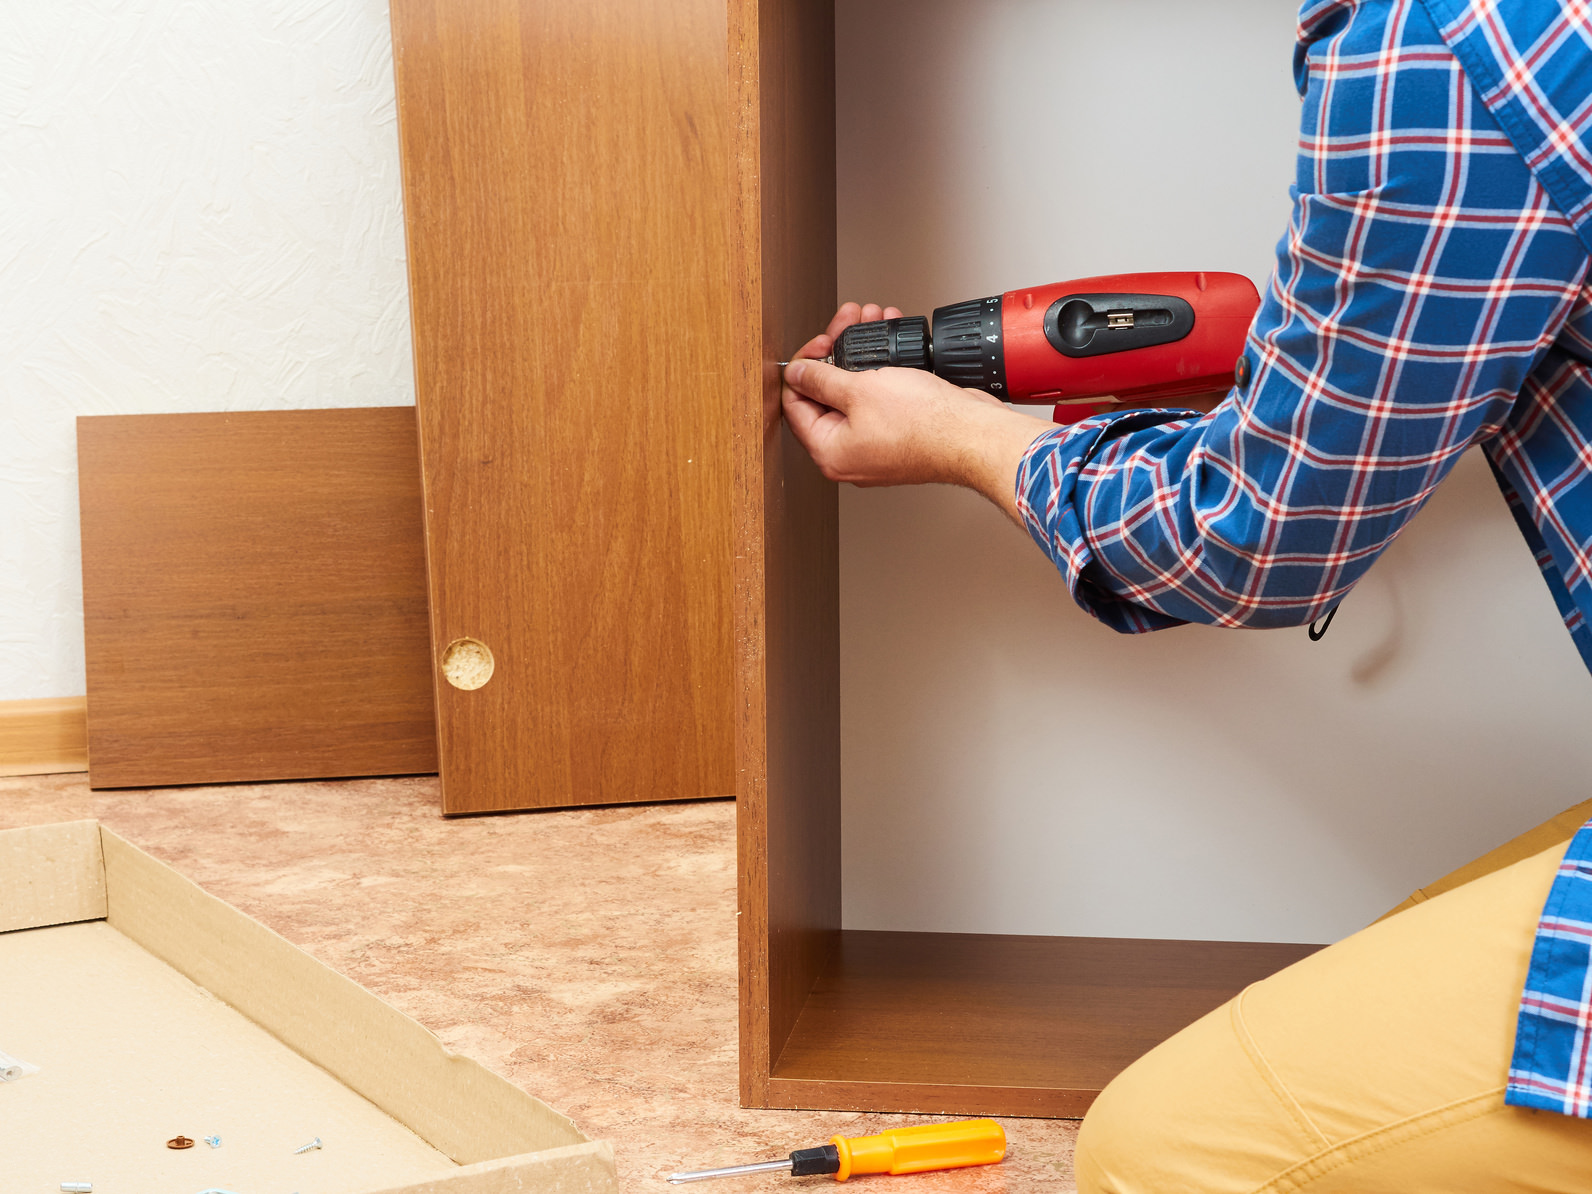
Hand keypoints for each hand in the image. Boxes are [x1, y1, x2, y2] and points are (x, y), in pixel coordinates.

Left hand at [781, 307, 1056, 521]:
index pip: (795, 404)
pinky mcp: (899, 434)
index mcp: (829, 452)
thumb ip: (820, 379)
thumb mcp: (859, 390)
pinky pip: (880, 398)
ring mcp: (875, 445)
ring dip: (862, 353)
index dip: (803, 365)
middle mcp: (849, 454)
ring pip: (855, 392)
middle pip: (825, 395)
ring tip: (873, 321)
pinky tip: (891, 343)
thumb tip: (796, 373)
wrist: (973, 434)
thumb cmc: (925, 425)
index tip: (820, 343)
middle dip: (837, 351)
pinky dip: (883, 370)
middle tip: (848, 324)